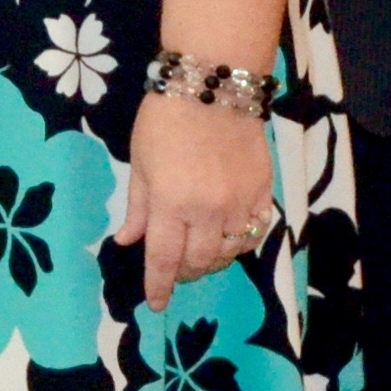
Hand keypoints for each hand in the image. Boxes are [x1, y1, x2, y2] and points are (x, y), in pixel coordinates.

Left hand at [110, 88, 274, 311]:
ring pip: (230, 252)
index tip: (156, 304)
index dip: (158, 286)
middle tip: (176, 269)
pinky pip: (256, 232)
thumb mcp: (141, 163)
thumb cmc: (165, 120)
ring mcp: (239, 203)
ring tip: (202, 254)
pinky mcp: (262, 192)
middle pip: (199, 262)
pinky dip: (242, 242)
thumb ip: (138, 207)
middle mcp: (207, 211)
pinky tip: (230, 237)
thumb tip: (128, 241)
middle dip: (185, 272)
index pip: (164, 259)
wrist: (215, 86)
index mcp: (171, 204)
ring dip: (214, 260)